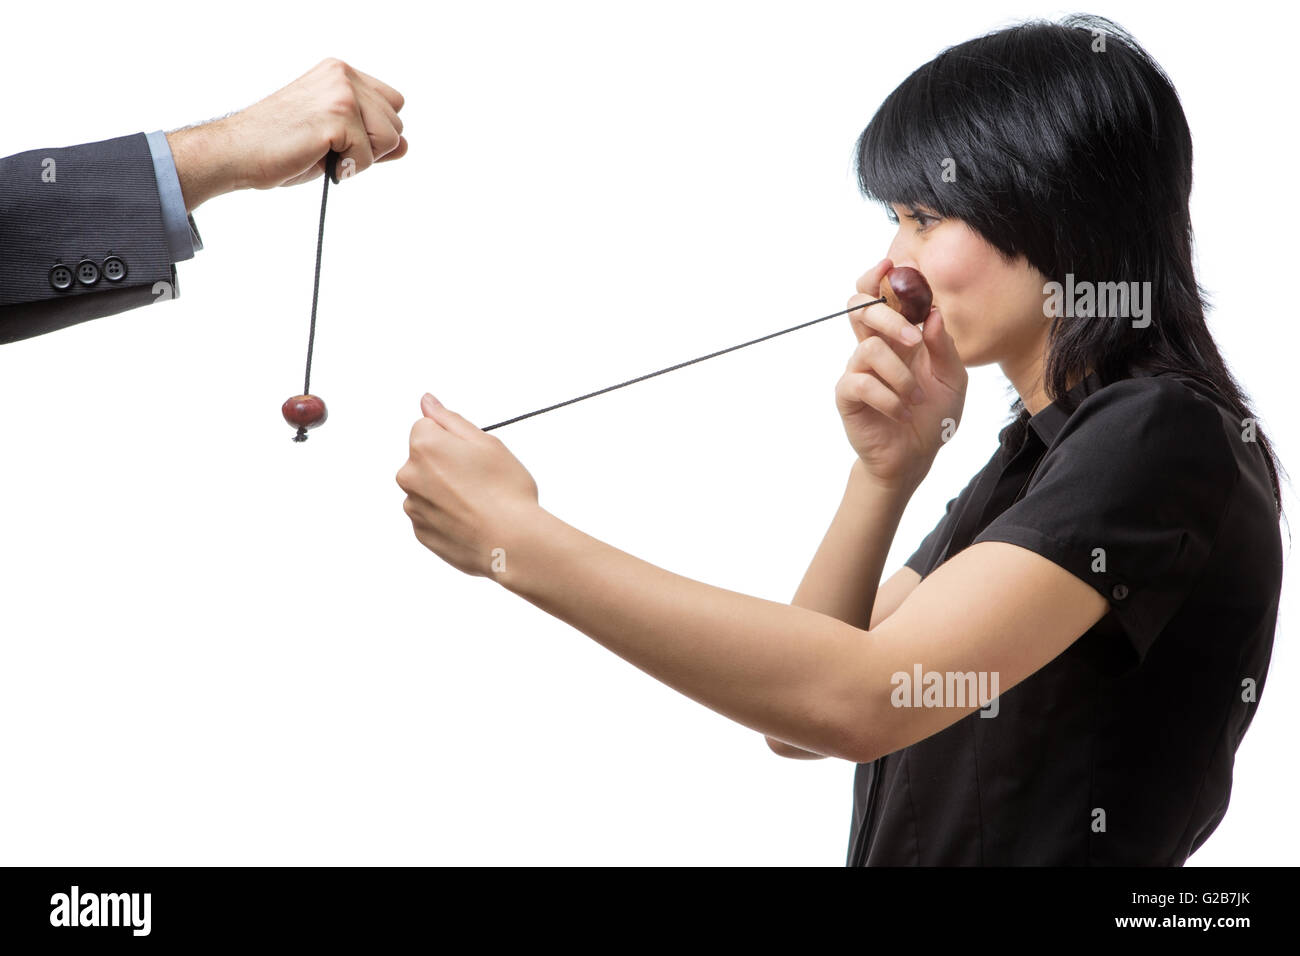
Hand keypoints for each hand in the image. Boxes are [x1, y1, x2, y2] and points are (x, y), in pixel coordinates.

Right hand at [167, 58, 407, 208]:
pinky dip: (346, 169)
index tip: (340, 139)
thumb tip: (406, 144)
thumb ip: (371, 138)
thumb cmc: (278, 146)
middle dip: (370, 148)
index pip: (393, 105)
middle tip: (326, 148)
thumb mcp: (333, 139)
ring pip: (389, 140)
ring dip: (359, 159)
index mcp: (340, 73)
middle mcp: (343, 76)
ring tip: (322, 152)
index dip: (374, 132)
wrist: (237, 153)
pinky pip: (368, 157)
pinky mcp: (338, 116)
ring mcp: (341, 93)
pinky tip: (316, 157)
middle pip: (396, 125)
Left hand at [395, 394, 540, 576]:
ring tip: (480, 503)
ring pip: (429, 488)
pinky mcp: (421, 532)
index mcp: (424, 446)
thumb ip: (450, 419)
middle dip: (446, 464)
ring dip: (447, 491)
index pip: (427, 427)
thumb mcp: (487, 442)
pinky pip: (432, 514)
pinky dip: (448, 515)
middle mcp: (409, 475)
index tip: (474, 454)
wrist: (511, 543)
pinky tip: (472, 520)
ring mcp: (413, 506)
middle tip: (481, 479)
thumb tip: (427, 402)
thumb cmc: (505, 492)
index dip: (454, 439)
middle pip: (425, 458)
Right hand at [835, 257, 966, 488]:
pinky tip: (900, 412)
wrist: (915, 457)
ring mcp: (857, 371)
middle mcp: (873, 348)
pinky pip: (861, 382)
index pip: (878, 297)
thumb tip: (932, 313)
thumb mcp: (952, 379)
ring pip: (868, 349)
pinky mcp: (847, 395)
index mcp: (897, 338)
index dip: (877, 277)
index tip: (889, 264)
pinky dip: (888, 397)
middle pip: (859, 309)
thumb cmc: (933, 416)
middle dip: (887, 316)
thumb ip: (943, 346)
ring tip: (914, 398)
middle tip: (913, 340)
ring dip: (899, 374)